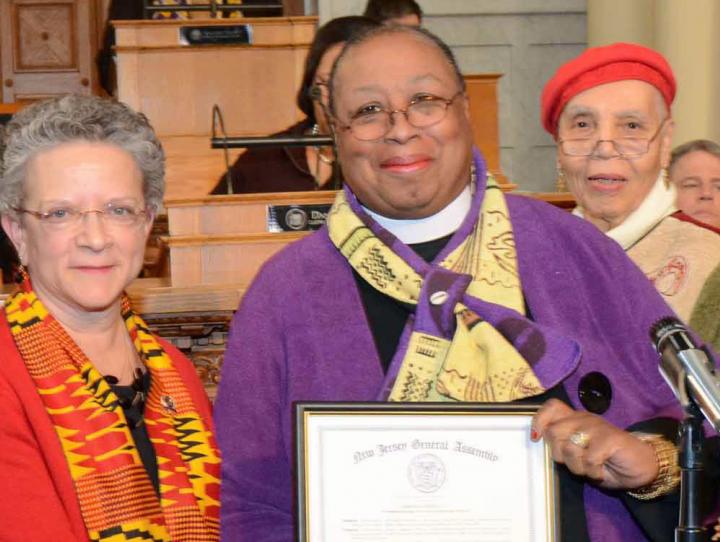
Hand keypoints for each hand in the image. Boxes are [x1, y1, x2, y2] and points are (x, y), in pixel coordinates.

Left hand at [531, 399, 658, 489]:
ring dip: (577, 467)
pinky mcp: (610, 439)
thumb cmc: (607, 460)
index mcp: (575, 419)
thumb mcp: (579, 452)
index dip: (539, 420)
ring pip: (569, 447)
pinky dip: (593, 472)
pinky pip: (590, 459)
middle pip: (553, 431)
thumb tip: (539, 440)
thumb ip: (562, 444)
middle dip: (558, 454)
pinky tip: (601, 472)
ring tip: (590, 469)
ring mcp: (597, 427)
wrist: (641, 466)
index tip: (536, 438)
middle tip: (574, 463)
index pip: (552, 407)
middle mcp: (584, 419)